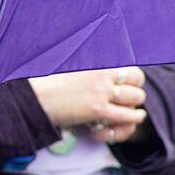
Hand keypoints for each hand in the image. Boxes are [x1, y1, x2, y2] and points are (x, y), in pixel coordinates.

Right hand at [29, 67, 147, 144]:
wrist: (37, 95)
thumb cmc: (48, 80)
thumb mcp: (69, 63)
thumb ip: (86, 62)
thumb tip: (90, 55)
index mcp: (98, 63)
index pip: (129, 68)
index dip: (133, 78)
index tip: (129, 85)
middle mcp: (103, 75)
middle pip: (137, 82)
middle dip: (136, 92)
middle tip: (131, 99)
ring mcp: (101, 92)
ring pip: (135, 99)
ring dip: (136, 106)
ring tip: (137, 112)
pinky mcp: (97, 110)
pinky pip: (125, 115)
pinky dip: (132, 118)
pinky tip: (134, 118)